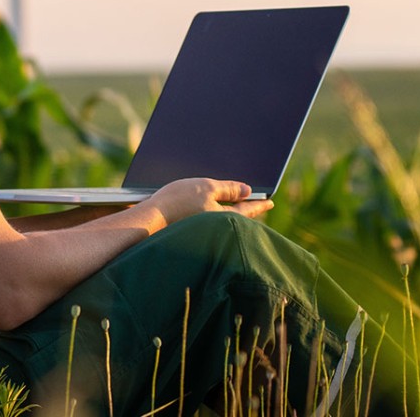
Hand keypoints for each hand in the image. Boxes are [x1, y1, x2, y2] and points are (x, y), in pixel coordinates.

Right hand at [146, 177, 274, 225]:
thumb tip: (248, 190)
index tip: (270, 201)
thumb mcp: (206, 188)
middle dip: (243, 208)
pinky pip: (206, 220)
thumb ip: (229, 189)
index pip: (246, 210)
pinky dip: (210, 213)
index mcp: (224, 219)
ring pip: (220, 219)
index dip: (259, 203)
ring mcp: (202, 231)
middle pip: (234, 216)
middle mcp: (215, 228)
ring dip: (226, 210)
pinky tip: (205, 206)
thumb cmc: (178, 202)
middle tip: (253, 202)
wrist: (149, 219)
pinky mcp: (189, 230)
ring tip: (232, 201)